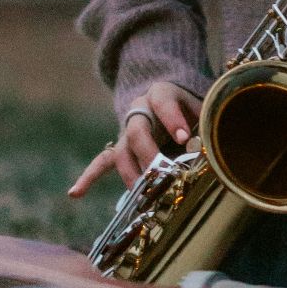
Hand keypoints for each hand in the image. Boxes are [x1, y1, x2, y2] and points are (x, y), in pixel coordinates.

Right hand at [67, 81, 201, 195]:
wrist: (171, 100)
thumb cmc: (191, 108)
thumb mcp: (203, 108)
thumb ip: (206, 124)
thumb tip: (211, 150)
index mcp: (161, 94)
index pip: (163, 102)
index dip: (172, 119)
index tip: (184, 137)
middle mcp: (140, 110)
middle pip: (138, 130)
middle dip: (148, 153)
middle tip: (161, 173)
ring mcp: (127, 130)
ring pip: (122, 151)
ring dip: (131, 173)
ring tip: (140, 192)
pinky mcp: (121, 147)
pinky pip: (103, 161)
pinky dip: (89, 176)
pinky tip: (75, 193)